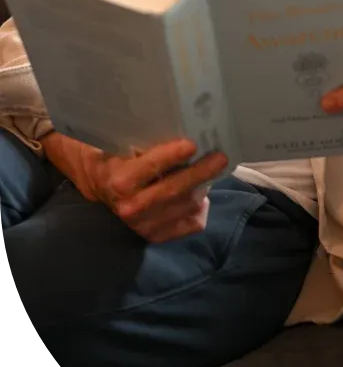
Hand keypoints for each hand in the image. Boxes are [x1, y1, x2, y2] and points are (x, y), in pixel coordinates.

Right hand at [76, 137, 228, 241]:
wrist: (98, 185)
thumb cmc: (115, 155)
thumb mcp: (122, 143)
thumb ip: (147, 142)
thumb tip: (182, 129)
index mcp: (120, 181)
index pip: (151, 167)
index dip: (172, 156)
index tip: (192, 144)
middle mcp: (131, 207)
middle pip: (174, 190)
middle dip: (200, 173)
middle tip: (220, 157)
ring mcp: (144, 226)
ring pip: (186, 207)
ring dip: (203, 188)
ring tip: (211, 170)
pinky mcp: (155, 237)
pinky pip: (191, 225)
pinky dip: (200, 209)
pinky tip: (201, 195)